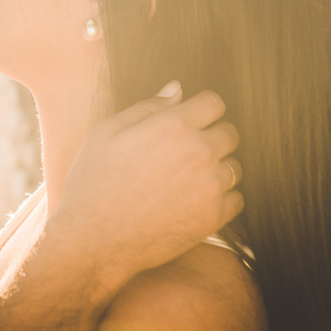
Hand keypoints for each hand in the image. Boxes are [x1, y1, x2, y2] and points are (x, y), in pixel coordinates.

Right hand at [51, 82, 242, 293]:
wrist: (94, 240)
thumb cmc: (94, 181)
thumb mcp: (108, 132)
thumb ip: (147, 107)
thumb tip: (178, 89)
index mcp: (173, 125)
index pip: (214, 103)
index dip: (202, 109)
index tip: (191, 121)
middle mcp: (198, 152)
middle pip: (230, 133)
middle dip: (212, 137)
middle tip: (186, 153)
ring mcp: (209, 186)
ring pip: (234, 167)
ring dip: (217, 169)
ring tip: (186, 180)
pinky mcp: (213, 217)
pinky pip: (236, 199)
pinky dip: (221, 199)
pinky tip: (194, 201)